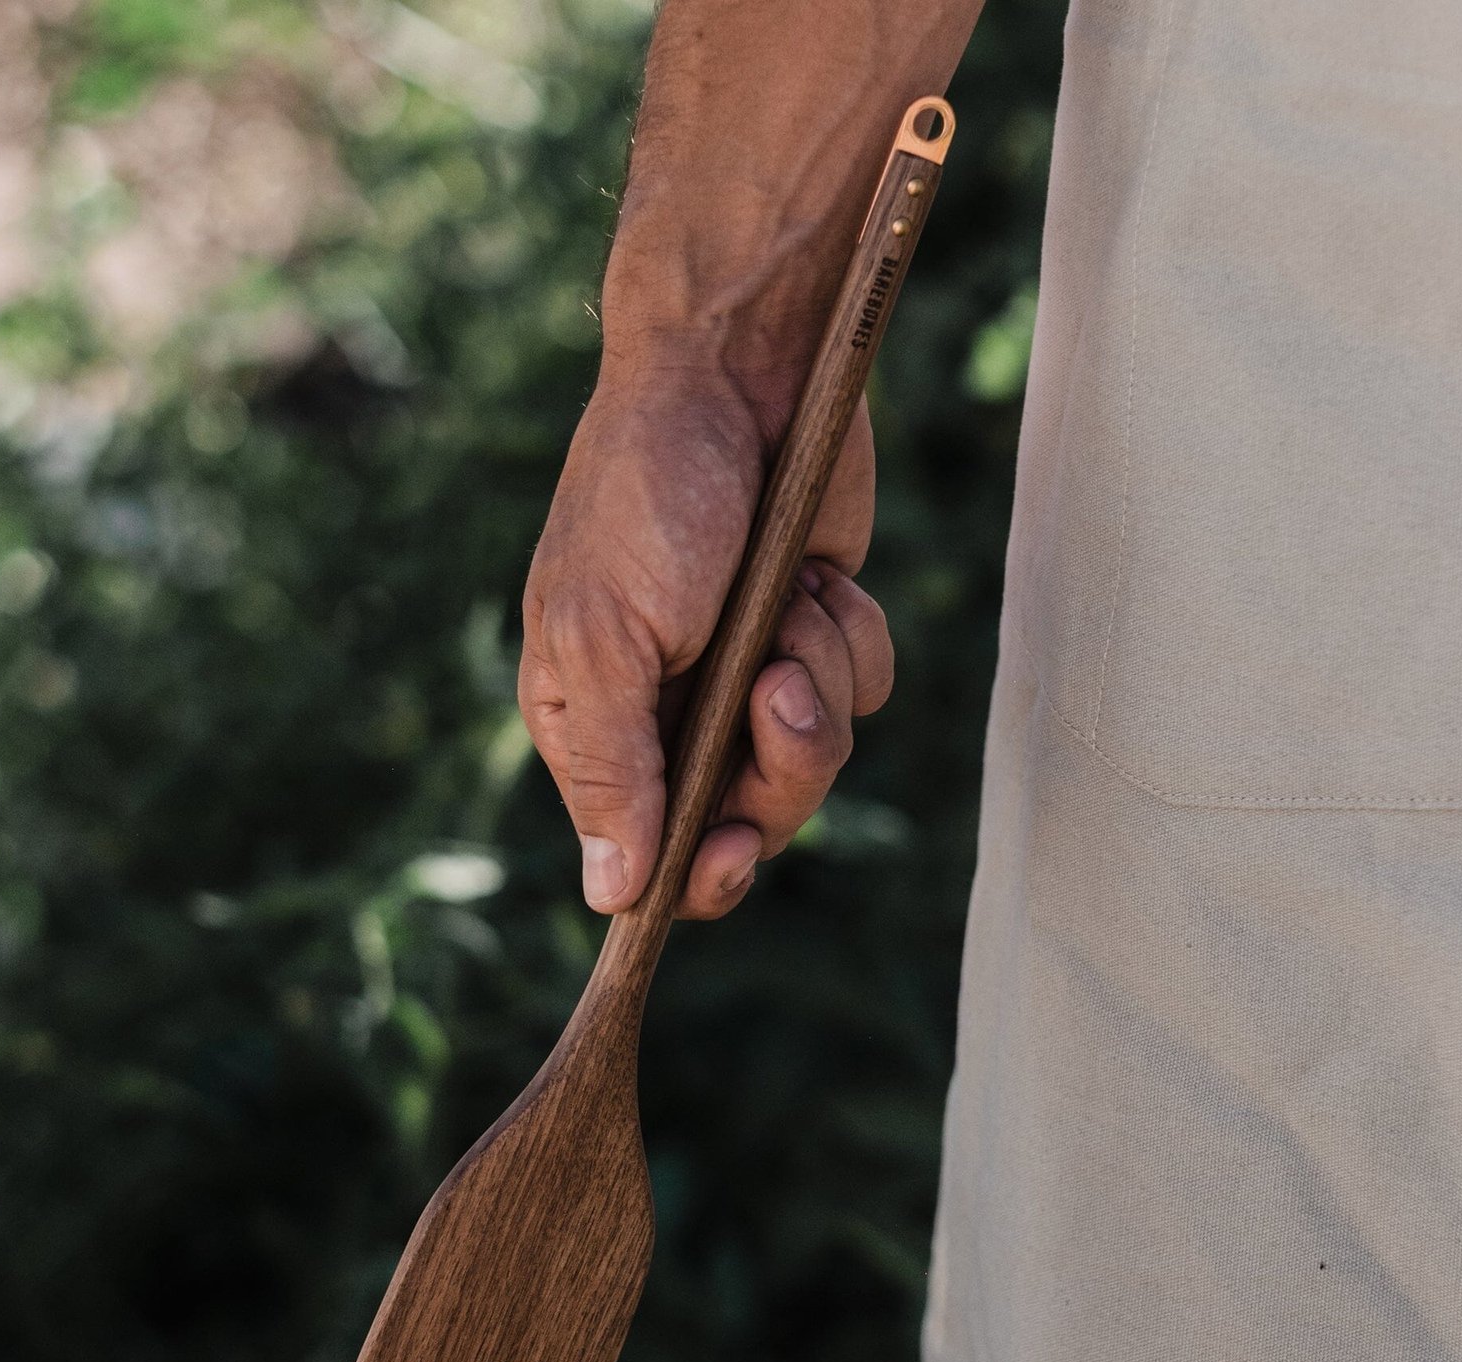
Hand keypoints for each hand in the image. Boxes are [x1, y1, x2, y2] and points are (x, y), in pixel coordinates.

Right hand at [518, 366, 891, 918]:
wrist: (738, 367)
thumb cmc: (644, 494)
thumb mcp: (603, 636)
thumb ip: (609, 768)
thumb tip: (612, 892)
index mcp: (597, 723)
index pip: (648, 854)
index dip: (699, 874)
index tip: (735, 846)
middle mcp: (674, 711)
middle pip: (752, 818)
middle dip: (782, 762)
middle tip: (778, 684)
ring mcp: (750, 671)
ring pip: (819, 756)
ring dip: (819, 682)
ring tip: (792, 605)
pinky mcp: (816, 629)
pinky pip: (864, 688)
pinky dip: (855, 638)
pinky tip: (817, 576)